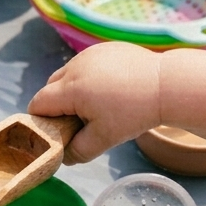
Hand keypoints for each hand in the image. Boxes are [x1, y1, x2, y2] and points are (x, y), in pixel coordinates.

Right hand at [28, 42, 161, 163]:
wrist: (167, 85)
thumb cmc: (135, 112)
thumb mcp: (104, 139)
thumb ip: (78, 151)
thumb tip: (65, 157)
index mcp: (70, 89)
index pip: (38, 104)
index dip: (43, 120)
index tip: (59, 130)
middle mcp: (75, 67)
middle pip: (50, 88)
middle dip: (57, 105)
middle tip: (80, 119)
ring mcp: (89, 54)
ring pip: (67, 74)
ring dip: (73, 89)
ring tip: (98, 103)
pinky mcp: (104, 48)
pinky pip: (85, 64)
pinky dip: (89, 76)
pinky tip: (111, 88)